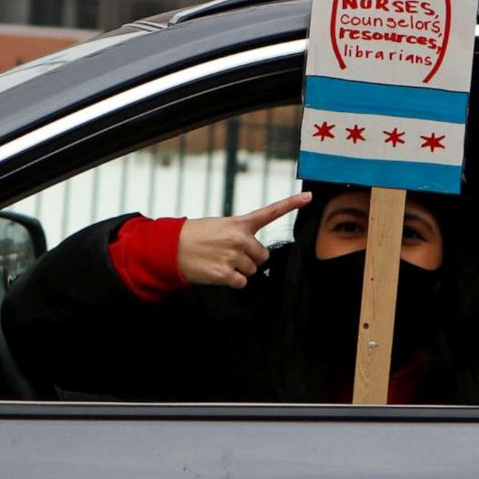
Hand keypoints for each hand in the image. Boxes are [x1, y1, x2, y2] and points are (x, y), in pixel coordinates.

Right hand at [176, 191, 311, 288]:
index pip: (270, 212)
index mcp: (239, 223)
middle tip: (229, 254)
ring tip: (219, 261)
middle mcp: (239, 238)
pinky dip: (231, 281)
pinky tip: (217, 272)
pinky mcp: (225, 273)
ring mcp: (233, 256)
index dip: (291, 203)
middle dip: (250, 259)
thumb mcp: (219, 226)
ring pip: (252, 271)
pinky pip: (241, 282)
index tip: (308, 196)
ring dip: (239, 270)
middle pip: (262, 257)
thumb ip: (240, 235)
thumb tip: (258, 258)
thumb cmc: (195, 237)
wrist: (171, 247)